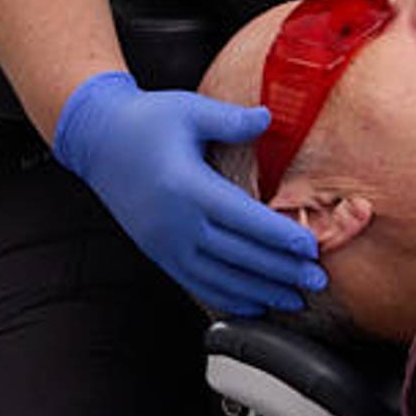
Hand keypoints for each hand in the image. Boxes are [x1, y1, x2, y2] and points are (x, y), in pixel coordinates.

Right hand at [50, 70, 322, 316]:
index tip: (311, 249)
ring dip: (260, 291)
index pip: (243, 219)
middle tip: (317, 281)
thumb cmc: (146, 122)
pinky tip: (254, 305)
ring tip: (295, 298)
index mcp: (187, 186)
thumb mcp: (190, 110)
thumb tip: (267, 117)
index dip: (280, 237)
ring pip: (219, 277)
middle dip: (281, 271)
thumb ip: (231, 119)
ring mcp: (164, 243)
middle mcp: (174, 222)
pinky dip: (228, 298)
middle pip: (237, 255)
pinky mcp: (158, 252)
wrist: (97, 140)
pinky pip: (196, 284)